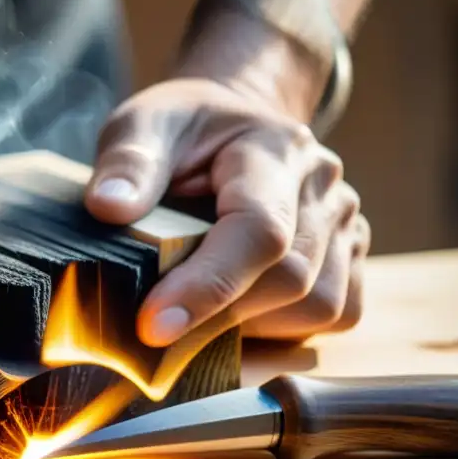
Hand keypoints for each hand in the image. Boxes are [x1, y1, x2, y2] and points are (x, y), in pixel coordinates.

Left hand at [84, 78, 368, 344]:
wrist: (231, 126)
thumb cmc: (185, 131)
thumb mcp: (144, 125)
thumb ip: (128, 162)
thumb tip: (109, 207)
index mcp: (276, 150)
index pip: (259, 229)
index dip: (208, 285)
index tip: (153, 325)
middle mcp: (324, 188)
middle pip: (291, 279)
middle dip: (218, 317)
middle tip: (155, 329)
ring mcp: (346, 225)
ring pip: (318, 306)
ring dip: (251, 329)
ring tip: (195, 316)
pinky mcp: (349, 259)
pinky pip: (336, 315)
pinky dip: (284, 333)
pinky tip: (235, 318)